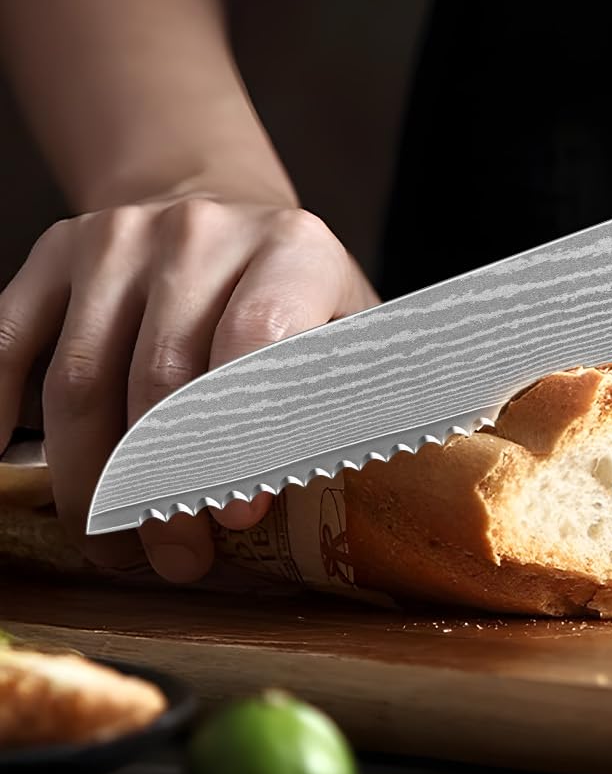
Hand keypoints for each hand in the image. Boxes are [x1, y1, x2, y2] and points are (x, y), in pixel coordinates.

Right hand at [0, 191, 378, 581]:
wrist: (216, 213)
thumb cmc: (294, 300)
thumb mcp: (350, 330)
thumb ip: (363, 394)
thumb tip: (409, 480)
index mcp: (295, 247)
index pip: (259, 346)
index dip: (246, 440)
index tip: (239, 518)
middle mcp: (204, 231)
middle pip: (162, 379)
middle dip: (167, 489)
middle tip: (178, 559)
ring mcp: (118, 237)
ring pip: (81, 380)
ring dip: (94, 482)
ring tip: (117, 545)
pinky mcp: (53, 253)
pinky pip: (9, 348)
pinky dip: (5, 418)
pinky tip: (21, 475)